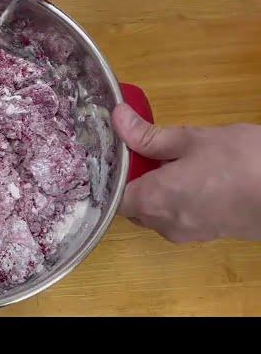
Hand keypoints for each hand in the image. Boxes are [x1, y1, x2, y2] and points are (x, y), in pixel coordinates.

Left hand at [112, 103, 260, 242]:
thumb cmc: (242, 162)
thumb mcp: (192, 139)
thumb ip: (148, 135)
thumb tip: (117, 118)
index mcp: (152, 201)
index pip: (112, 196)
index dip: (112, 176)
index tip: (119, 155)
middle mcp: (164, 224)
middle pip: (132, 206)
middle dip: (135, 180)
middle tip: (147, 152)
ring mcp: (187, 234)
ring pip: (155, 212)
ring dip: (157, 189)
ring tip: (175, 161)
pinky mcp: (207, 235)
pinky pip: (178, 217)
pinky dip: (177, 199)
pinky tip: (196, 177)